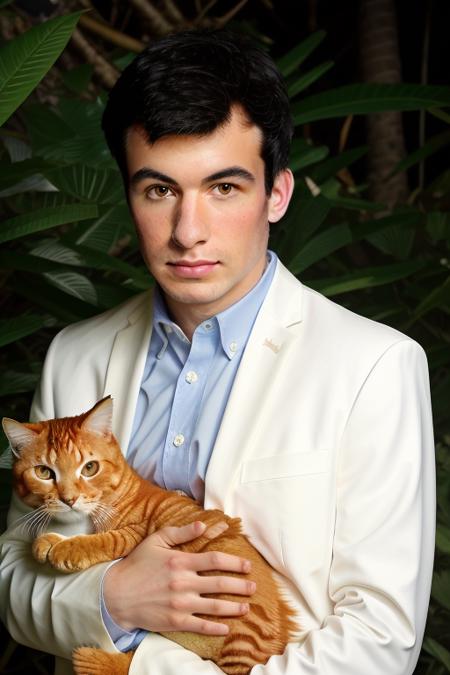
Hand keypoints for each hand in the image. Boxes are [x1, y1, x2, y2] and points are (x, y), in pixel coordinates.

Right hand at [103, 521, 255, 635]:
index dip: (235, 562)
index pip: (216, 560)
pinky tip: (228, 627)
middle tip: (253, 586)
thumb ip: (181, 532)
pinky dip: (217, 628)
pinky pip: (201, 626)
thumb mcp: (157, 541)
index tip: (247, 565)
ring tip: (246, 606)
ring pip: (215, 606)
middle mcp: (183, 582)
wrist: (116, 594)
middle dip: (241, 585)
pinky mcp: (175, 622)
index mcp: (181, 561)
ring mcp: (180, 604)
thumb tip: (203, 524)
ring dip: (234, 607)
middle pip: (221, 583)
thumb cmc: (138, 564)